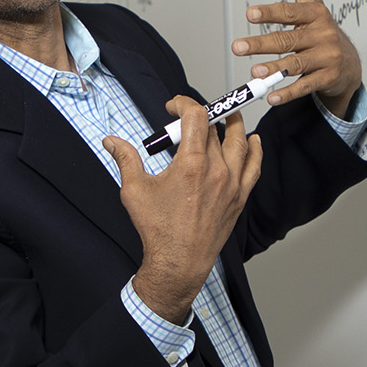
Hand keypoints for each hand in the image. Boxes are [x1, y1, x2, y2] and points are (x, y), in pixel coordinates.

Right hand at [104, 95, 263, 322]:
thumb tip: (111, 141)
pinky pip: (254, 167)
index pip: (196, 116)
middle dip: (199, 117)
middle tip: (185, 122)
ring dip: (232, 124)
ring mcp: (232, 184)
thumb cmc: (158, 230)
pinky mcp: (239, 197)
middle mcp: (216, 170)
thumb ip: (126, 159)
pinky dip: (255, 150)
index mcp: (191, 164)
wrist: (178, 263)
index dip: (185, 103)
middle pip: (214, 128)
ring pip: (239, 142)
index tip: (174, 106)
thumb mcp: (134, 190)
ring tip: (226, 116)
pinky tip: (254, 141)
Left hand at [234, 0, 363, 116]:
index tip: (250, 14)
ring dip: (274, 69)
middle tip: (237, 47)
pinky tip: (271, 95)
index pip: (290, 12)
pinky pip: (305, 86)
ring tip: (254, 72)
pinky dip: (288, 92)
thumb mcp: (313, 2)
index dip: (270, 13)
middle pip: (288, 40)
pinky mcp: (327, 79)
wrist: (350, 63)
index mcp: (316, 14)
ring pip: (296, 64)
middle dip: (261, 44)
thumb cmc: (322, 31)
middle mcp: (322, 35)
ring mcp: (326, 58)